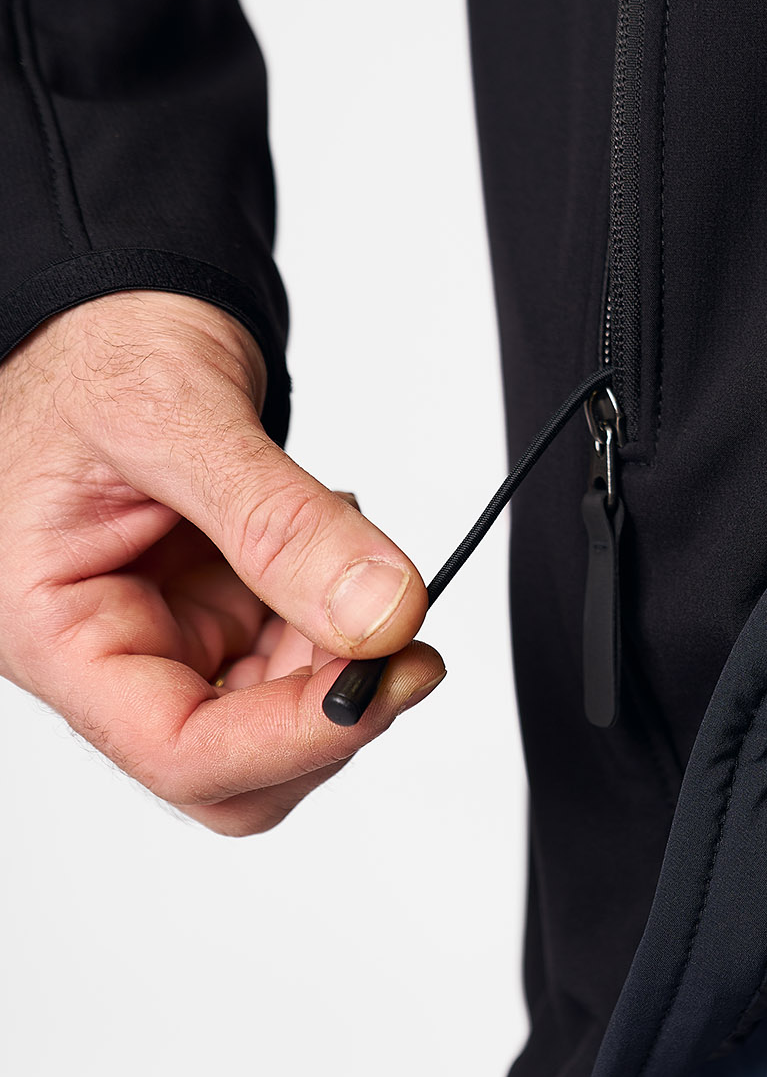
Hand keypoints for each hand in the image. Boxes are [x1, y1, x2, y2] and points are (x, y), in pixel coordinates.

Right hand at [0, 291, 441, 833]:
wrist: (115, 307)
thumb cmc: (100, 349)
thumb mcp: (179, 416)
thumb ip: (279, 524)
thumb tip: (381, 613)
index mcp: (55, 628)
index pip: (177, 750)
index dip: (290, 739)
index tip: (384, 682)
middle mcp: (110, 651)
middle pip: (237, 769)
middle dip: (327, 713)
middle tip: (401, 632)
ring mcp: (171, 637)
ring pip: (280, 719)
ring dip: (345, 659)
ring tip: (351, 547)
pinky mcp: (220, 612)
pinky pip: (298, 656)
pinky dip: (343, 616)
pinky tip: (336, 543)